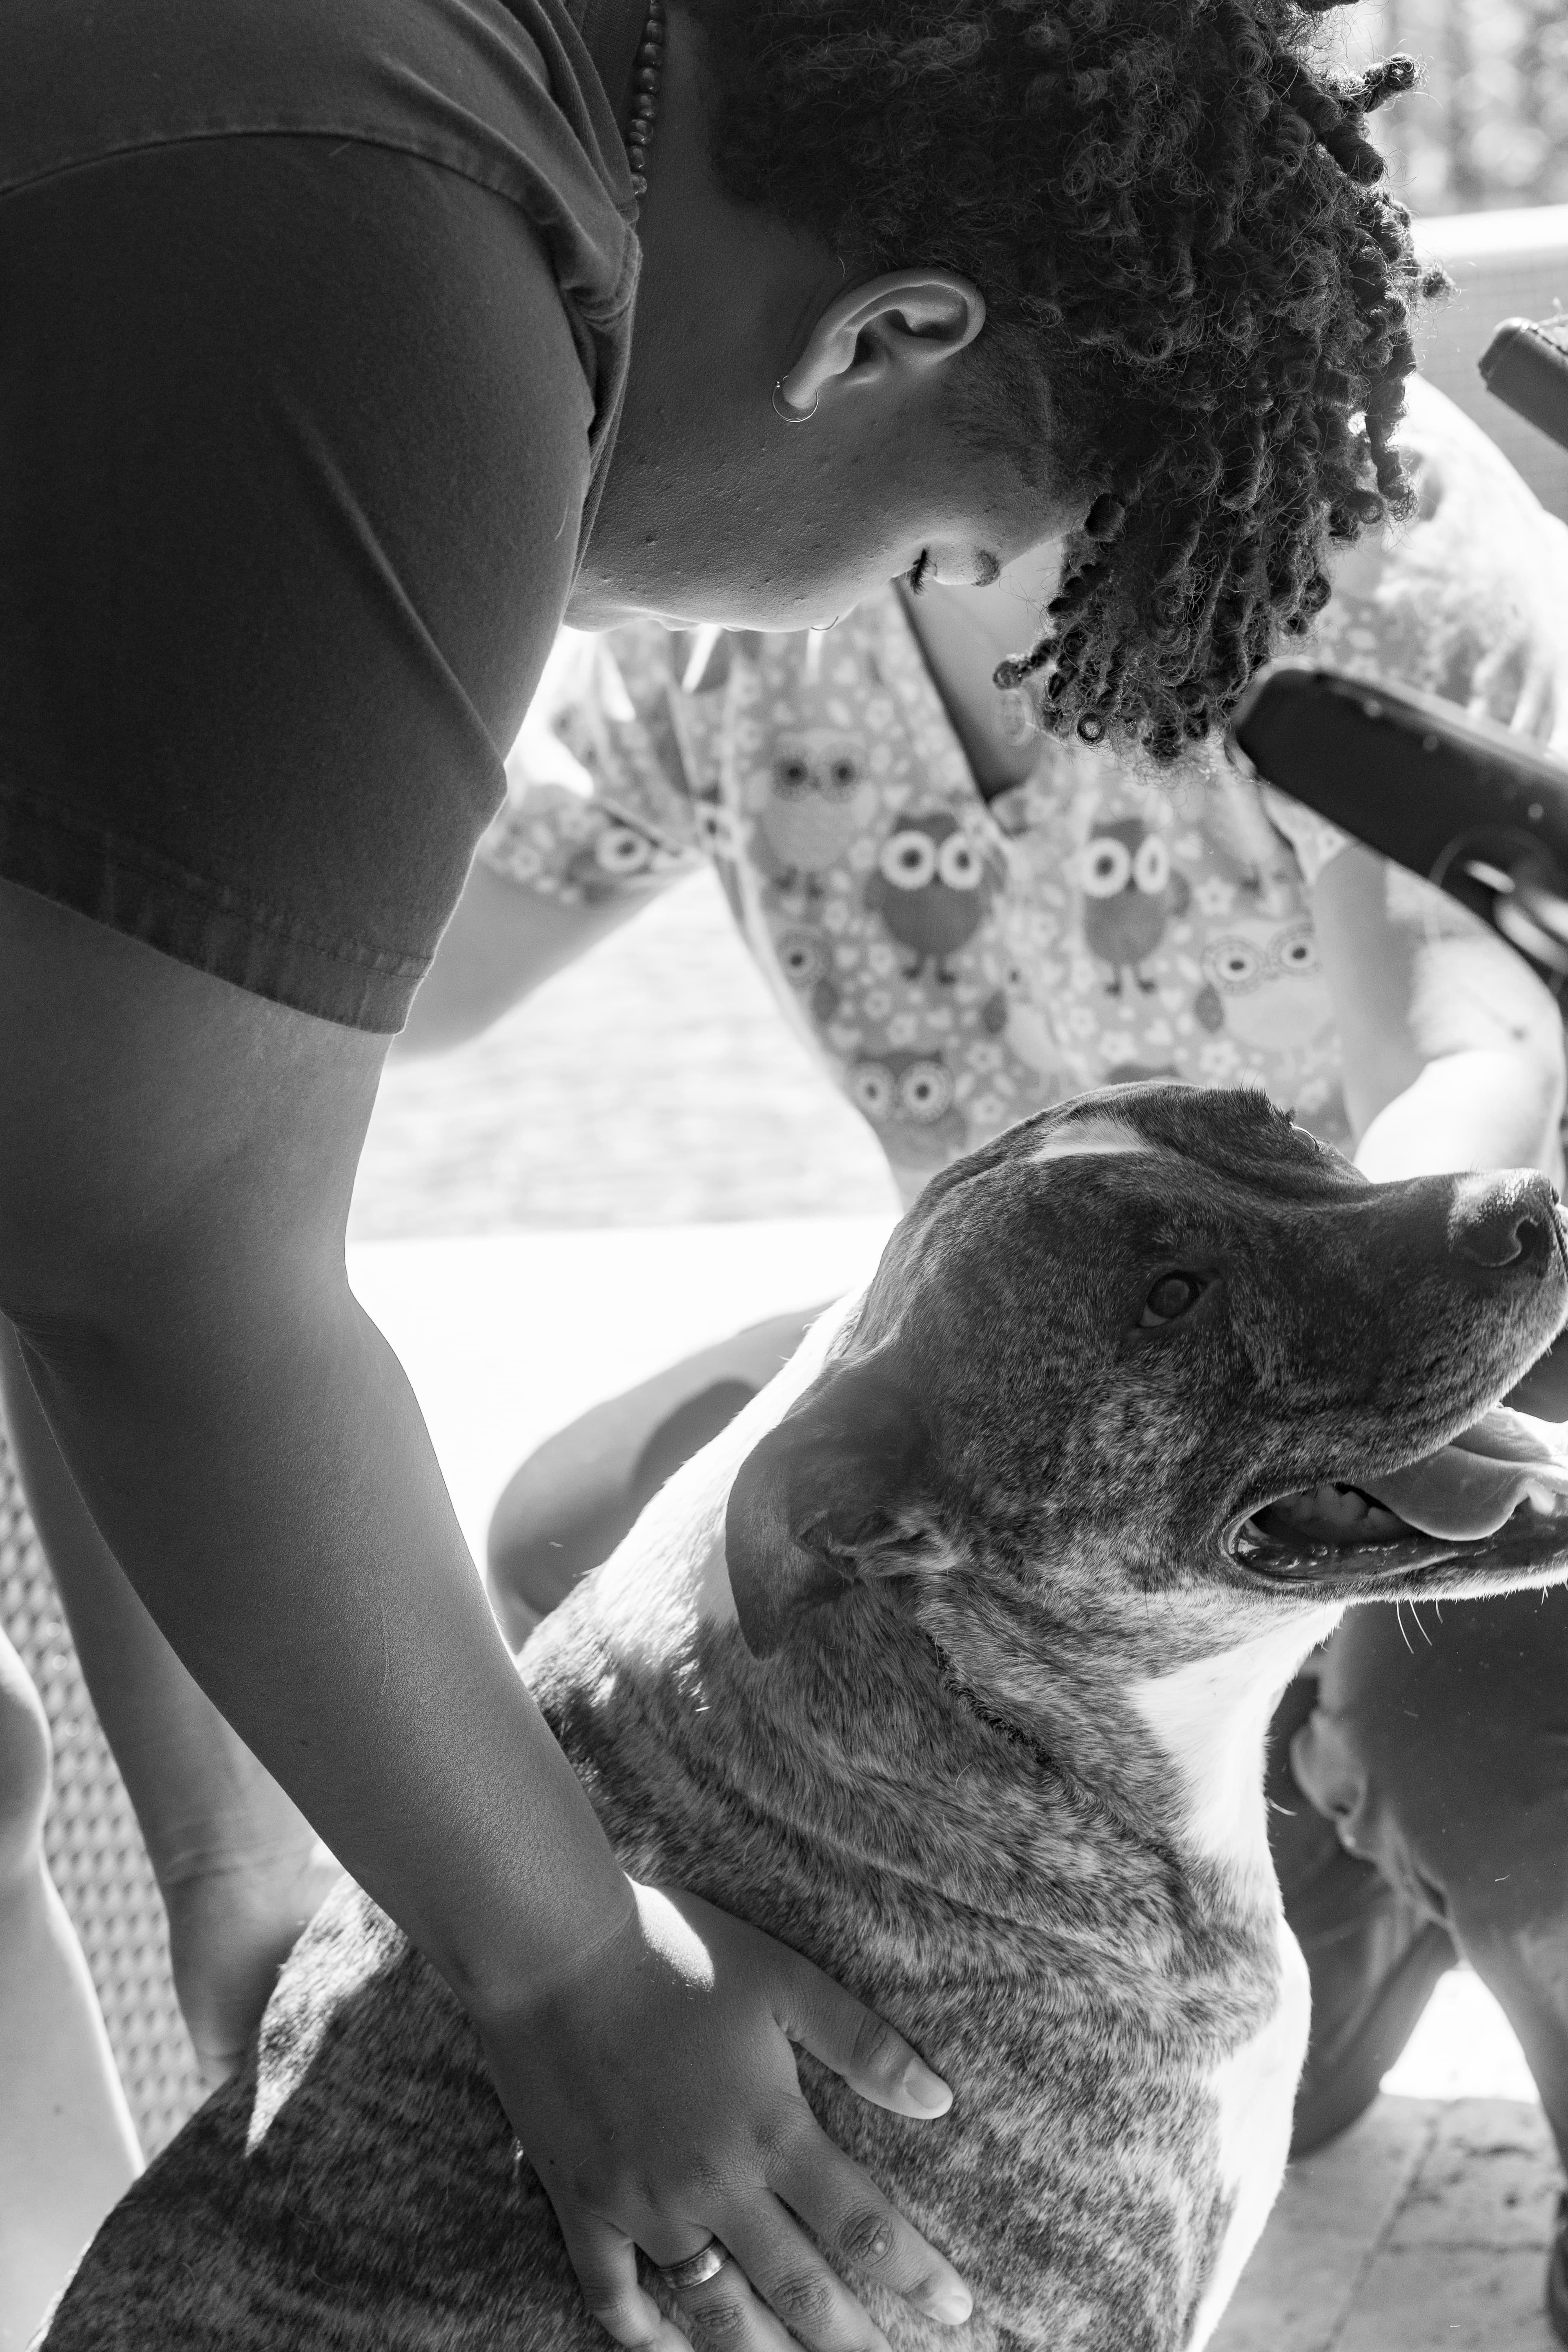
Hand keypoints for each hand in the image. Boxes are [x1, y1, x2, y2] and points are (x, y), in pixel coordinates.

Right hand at [479, 1882, 972, 2351]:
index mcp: (769, 2128)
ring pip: (716, 2310)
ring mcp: (643, 2203)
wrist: (554, 1948)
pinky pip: (616, 2298)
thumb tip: (939, 2099)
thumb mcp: (782, 1977)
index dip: (917, 2276)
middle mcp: (713, 2183)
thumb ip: (861, 2041)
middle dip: (853, 2341)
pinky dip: (648, 2338)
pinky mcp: (584, 2205)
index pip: (863, 2225)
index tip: (959, 2313)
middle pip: (800, 2288)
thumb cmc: (674, 1951)